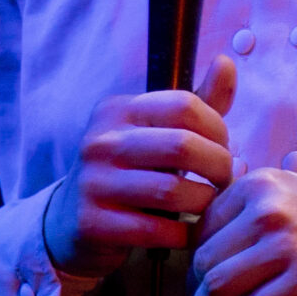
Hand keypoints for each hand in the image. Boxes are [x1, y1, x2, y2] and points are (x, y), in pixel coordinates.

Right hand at [41, 56, 237, 277]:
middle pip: (183, 146)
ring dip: (205, 202)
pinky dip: (184, 233)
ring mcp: (92, 183)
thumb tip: (225, 62)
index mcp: (117, 110)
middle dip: (220, 167)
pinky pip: (157, 230)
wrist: (71, 223)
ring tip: (210, 205)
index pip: (184, 106)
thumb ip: (197, 103)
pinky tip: (189, 231)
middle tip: (226, 181)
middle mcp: (100, 142)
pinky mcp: (92, 223)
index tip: (226, 149)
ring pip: (173, 190)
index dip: (219, 130)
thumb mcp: (158, 132)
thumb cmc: (131, 172)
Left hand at [189, 168, 296, 295]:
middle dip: (195, 289)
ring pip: (219, 286)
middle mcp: (269, 209)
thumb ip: (244, 205)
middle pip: (205, 259)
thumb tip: (192, 238)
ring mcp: (286, 245)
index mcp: (260, 184)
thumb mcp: (287, 193)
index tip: (198, 277)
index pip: (202, 227)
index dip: (193, 258)